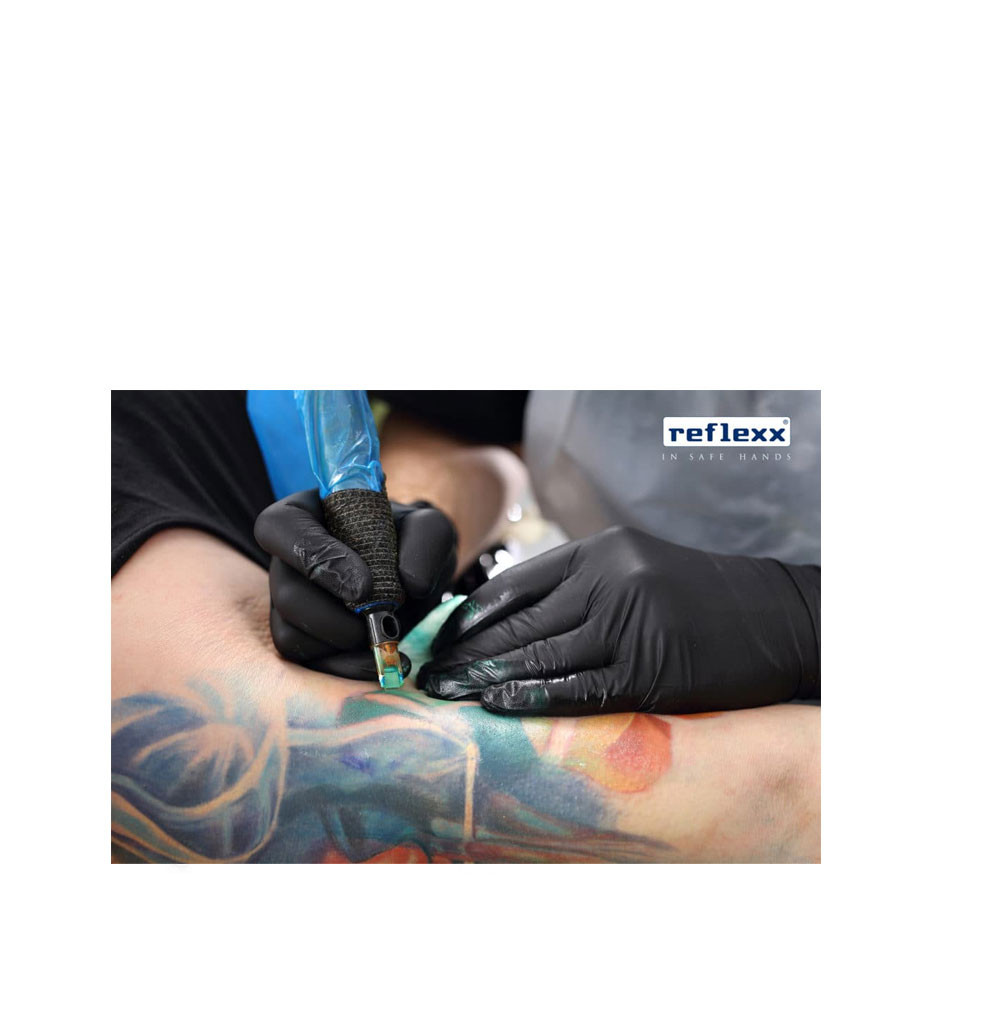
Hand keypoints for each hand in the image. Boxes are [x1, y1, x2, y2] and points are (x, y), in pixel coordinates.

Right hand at [254, 489, 456, 679]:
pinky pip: (306, 662)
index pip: (280, 527)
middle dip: (333, 617)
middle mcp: (287, 560)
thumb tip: (410, 582)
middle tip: (375, 620)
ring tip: (382, 638)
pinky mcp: (300, 637)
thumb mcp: (429, 529)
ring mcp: (288, 602)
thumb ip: (427, 541)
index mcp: (306, 516)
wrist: (413, 577)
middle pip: (286, 592)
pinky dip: (343, 667)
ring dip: (341, 643)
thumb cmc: (410, 543)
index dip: (315, 556)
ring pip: (290, 633)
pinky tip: (375, 660)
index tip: (362, 586)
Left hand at [421, 526, 819, 714]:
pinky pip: (578, 686)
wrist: (778, 616)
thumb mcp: (639, 567)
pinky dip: (533, 696)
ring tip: (447, 694)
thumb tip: (516, 620)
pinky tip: (498, 705)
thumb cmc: (703, 596)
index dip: (473, 615)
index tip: (443, 640)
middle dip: (468, 651)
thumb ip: (583, 586)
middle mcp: (611, 580)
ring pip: (540, 653)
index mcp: (603, 551)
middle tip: (429, 674)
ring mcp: (631, 624)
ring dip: (486, 677)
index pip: (518, 582)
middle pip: (520, 620)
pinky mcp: (650, 669)